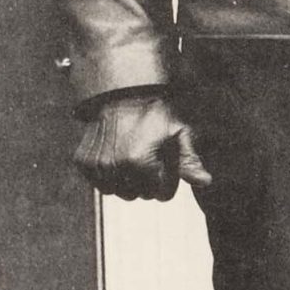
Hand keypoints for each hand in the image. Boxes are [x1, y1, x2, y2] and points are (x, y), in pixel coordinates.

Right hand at [73, 90, 210, 201]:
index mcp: (140, 163)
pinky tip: (117, 156)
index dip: (168, 178)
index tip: (166, 160)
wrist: (120, 93)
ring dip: (129, 181)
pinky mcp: (83, 163)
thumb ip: (189, 161)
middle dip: (149, 180)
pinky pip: (100, 185)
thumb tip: (205, 181)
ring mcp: (98, 167)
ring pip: (120, 193)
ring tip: (133, 156)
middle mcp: (116, 167)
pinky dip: (110, 176)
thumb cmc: (155, 112)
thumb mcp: (178, 132)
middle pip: (141, 195)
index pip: (162, 195)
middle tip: (149, 155)